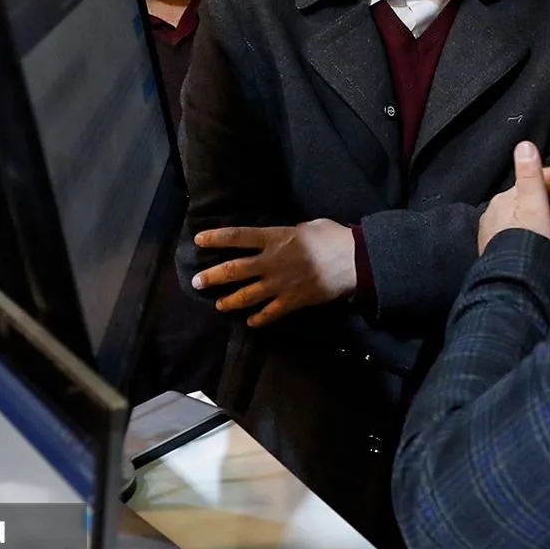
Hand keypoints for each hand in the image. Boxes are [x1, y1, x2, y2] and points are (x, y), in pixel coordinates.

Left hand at [192, 219, 357, 326]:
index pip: (238, 236)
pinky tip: (251, 322)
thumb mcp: (308, 226)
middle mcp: (271, 262)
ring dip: (230, 301)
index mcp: (275, 238)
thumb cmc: (333, 237)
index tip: (198, 240)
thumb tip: (287, 234)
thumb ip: (291, 231)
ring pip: (247, 295)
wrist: (353, 262)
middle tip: (196, 282)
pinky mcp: (292, 301)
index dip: (216, 238)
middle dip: (213, 276)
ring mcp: (280, 284)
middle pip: (235, 269)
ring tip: (219, 305)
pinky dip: (259, 319)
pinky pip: (270, 313)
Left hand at [478, 141, 549, 252]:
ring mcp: (500, 234)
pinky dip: (549, 235)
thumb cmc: (528, 239)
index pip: (538, 184)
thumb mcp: (534, 204)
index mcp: (505, 199)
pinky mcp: (506, 251)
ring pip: (536, 220)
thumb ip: (531, 175)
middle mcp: (498, 213)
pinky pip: (531, 236)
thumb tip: (524, 143)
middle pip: (538, 202)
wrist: (516, 282)